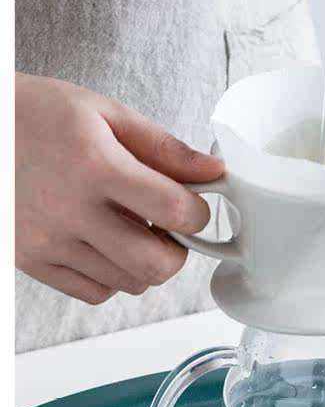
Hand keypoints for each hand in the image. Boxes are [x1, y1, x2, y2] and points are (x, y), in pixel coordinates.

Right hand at [16, 73, 224, 304]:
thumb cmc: (42, 113)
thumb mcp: (108, 113)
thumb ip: (164, 147)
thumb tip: (212, 172)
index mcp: (95, 164)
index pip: (171, 210)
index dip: (197, 213)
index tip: (196, 205)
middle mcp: (68, 209)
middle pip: (153, 264)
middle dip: (178, 250)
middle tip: (172, 227)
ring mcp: (46, 241)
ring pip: (126, 283)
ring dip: (145, 262)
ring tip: (135, 228)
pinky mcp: (30, 260)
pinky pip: (92, 292)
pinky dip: (112, 276)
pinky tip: (108, 243)